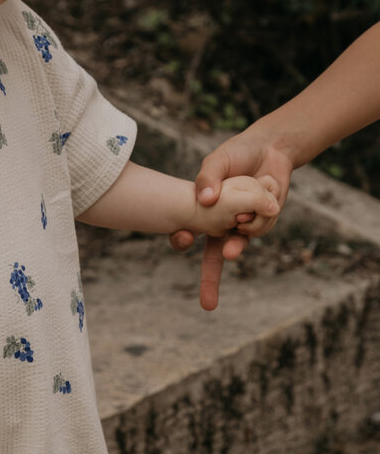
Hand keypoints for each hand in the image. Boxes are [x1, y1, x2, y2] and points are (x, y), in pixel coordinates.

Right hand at [170, 129, 293, 309]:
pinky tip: (266, 189)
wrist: (271, 149)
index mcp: (206, 210)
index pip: (188, 232)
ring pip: (242, 241)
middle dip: (210, 282)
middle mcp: (224, 223)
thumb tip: (205, 200)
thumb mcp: (217, 160)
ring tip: (246, 218)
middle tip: (207, 304)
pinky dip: (263, 212)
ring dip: (244, 234)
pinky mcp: (266, 222)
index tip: (182, 238)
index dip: (183, 240)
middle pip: (214, 258)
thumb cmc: (237, 154)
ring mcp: (246, 225)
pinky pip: (263, 227)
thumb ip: (208, 177)